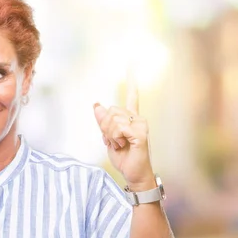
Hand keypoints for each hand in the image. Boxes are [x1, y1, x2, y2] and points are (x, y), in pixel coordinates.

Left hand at [93, 72, 154, 190]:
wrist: (134, 175)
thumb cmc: (124, 158)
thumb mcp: (108, 138)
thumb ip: (102, 122)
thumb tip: (97, 105)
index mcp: (131, 118)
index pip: (132, 95)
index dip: (132, 79)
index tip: (132, 62)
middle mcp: (138, 118)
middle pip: (110, 110)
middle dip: (105, 127)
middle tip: (113, 141)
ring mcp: (141, 125)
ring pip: (112, 119)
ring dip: (110, 135)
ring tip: (120, 145)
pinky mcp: (141, 133)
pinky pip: (118, 128)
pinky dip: (115, 139)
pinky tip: (123, 146)